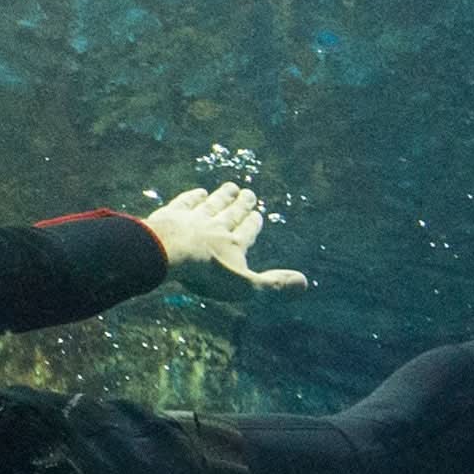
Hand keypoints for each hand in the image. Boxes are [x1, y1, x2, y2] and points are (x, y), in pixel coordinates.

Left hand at [142, 183, 310, 300]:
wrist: (169, 252)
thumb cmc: (207, 273)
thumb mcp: (244, 286)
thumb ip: (273, 285)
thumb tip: (304, 283)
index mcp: (234, 244)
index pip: (247, 231)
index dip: (253, 223)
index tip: (257, 214)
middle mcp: (217, 227)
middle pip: (231, 214)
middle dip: (241, 205)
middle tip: (248, 193)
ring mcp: (193, 219)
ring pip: (212, 205)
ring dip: (222, 196)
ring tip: (230, 187)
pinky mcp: (171, 215)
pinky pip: (186, 203)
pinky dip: (193, 197)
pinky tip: (199, 192)